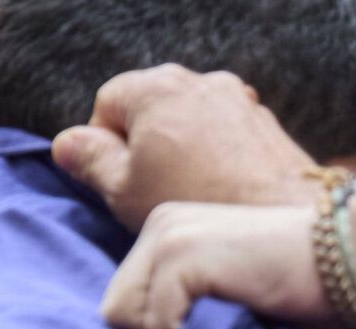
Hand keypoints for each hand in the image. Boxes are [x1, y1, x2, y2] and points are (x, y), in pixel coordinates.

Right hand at [52, 65, 315, 230]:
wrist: (287, 221)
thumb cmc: (199, 206)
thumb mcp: (125, 191)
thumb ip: (90, 161)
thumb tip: (68, 143)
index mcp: (156, 86)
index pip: (108, 104)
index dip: (107, 147)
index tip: (123, 182)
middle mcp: (201, 80)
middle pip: (152, 110)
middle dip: (147, 147)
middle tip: (157, 192)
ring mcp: (241, 100)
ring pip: (192, 124)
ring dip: (185, 153)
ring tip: (195, 196)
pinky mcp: (269, 125)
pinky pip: (228, 136)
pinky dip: (220, 158)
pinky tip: (226, 192)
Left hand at [102, 201, 324, 328]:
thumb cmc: (314, 287)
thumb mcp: (239, 291)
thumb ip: (196, 309)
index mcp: (173, 229)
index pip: (127, 300)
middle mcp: (161, 225)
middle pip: (118, 310)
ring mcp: (168, 238)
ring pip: (132, 320)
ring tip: (231, 328)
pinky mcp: (183, 257)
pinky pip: (160, 325)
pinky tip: (238, 323)